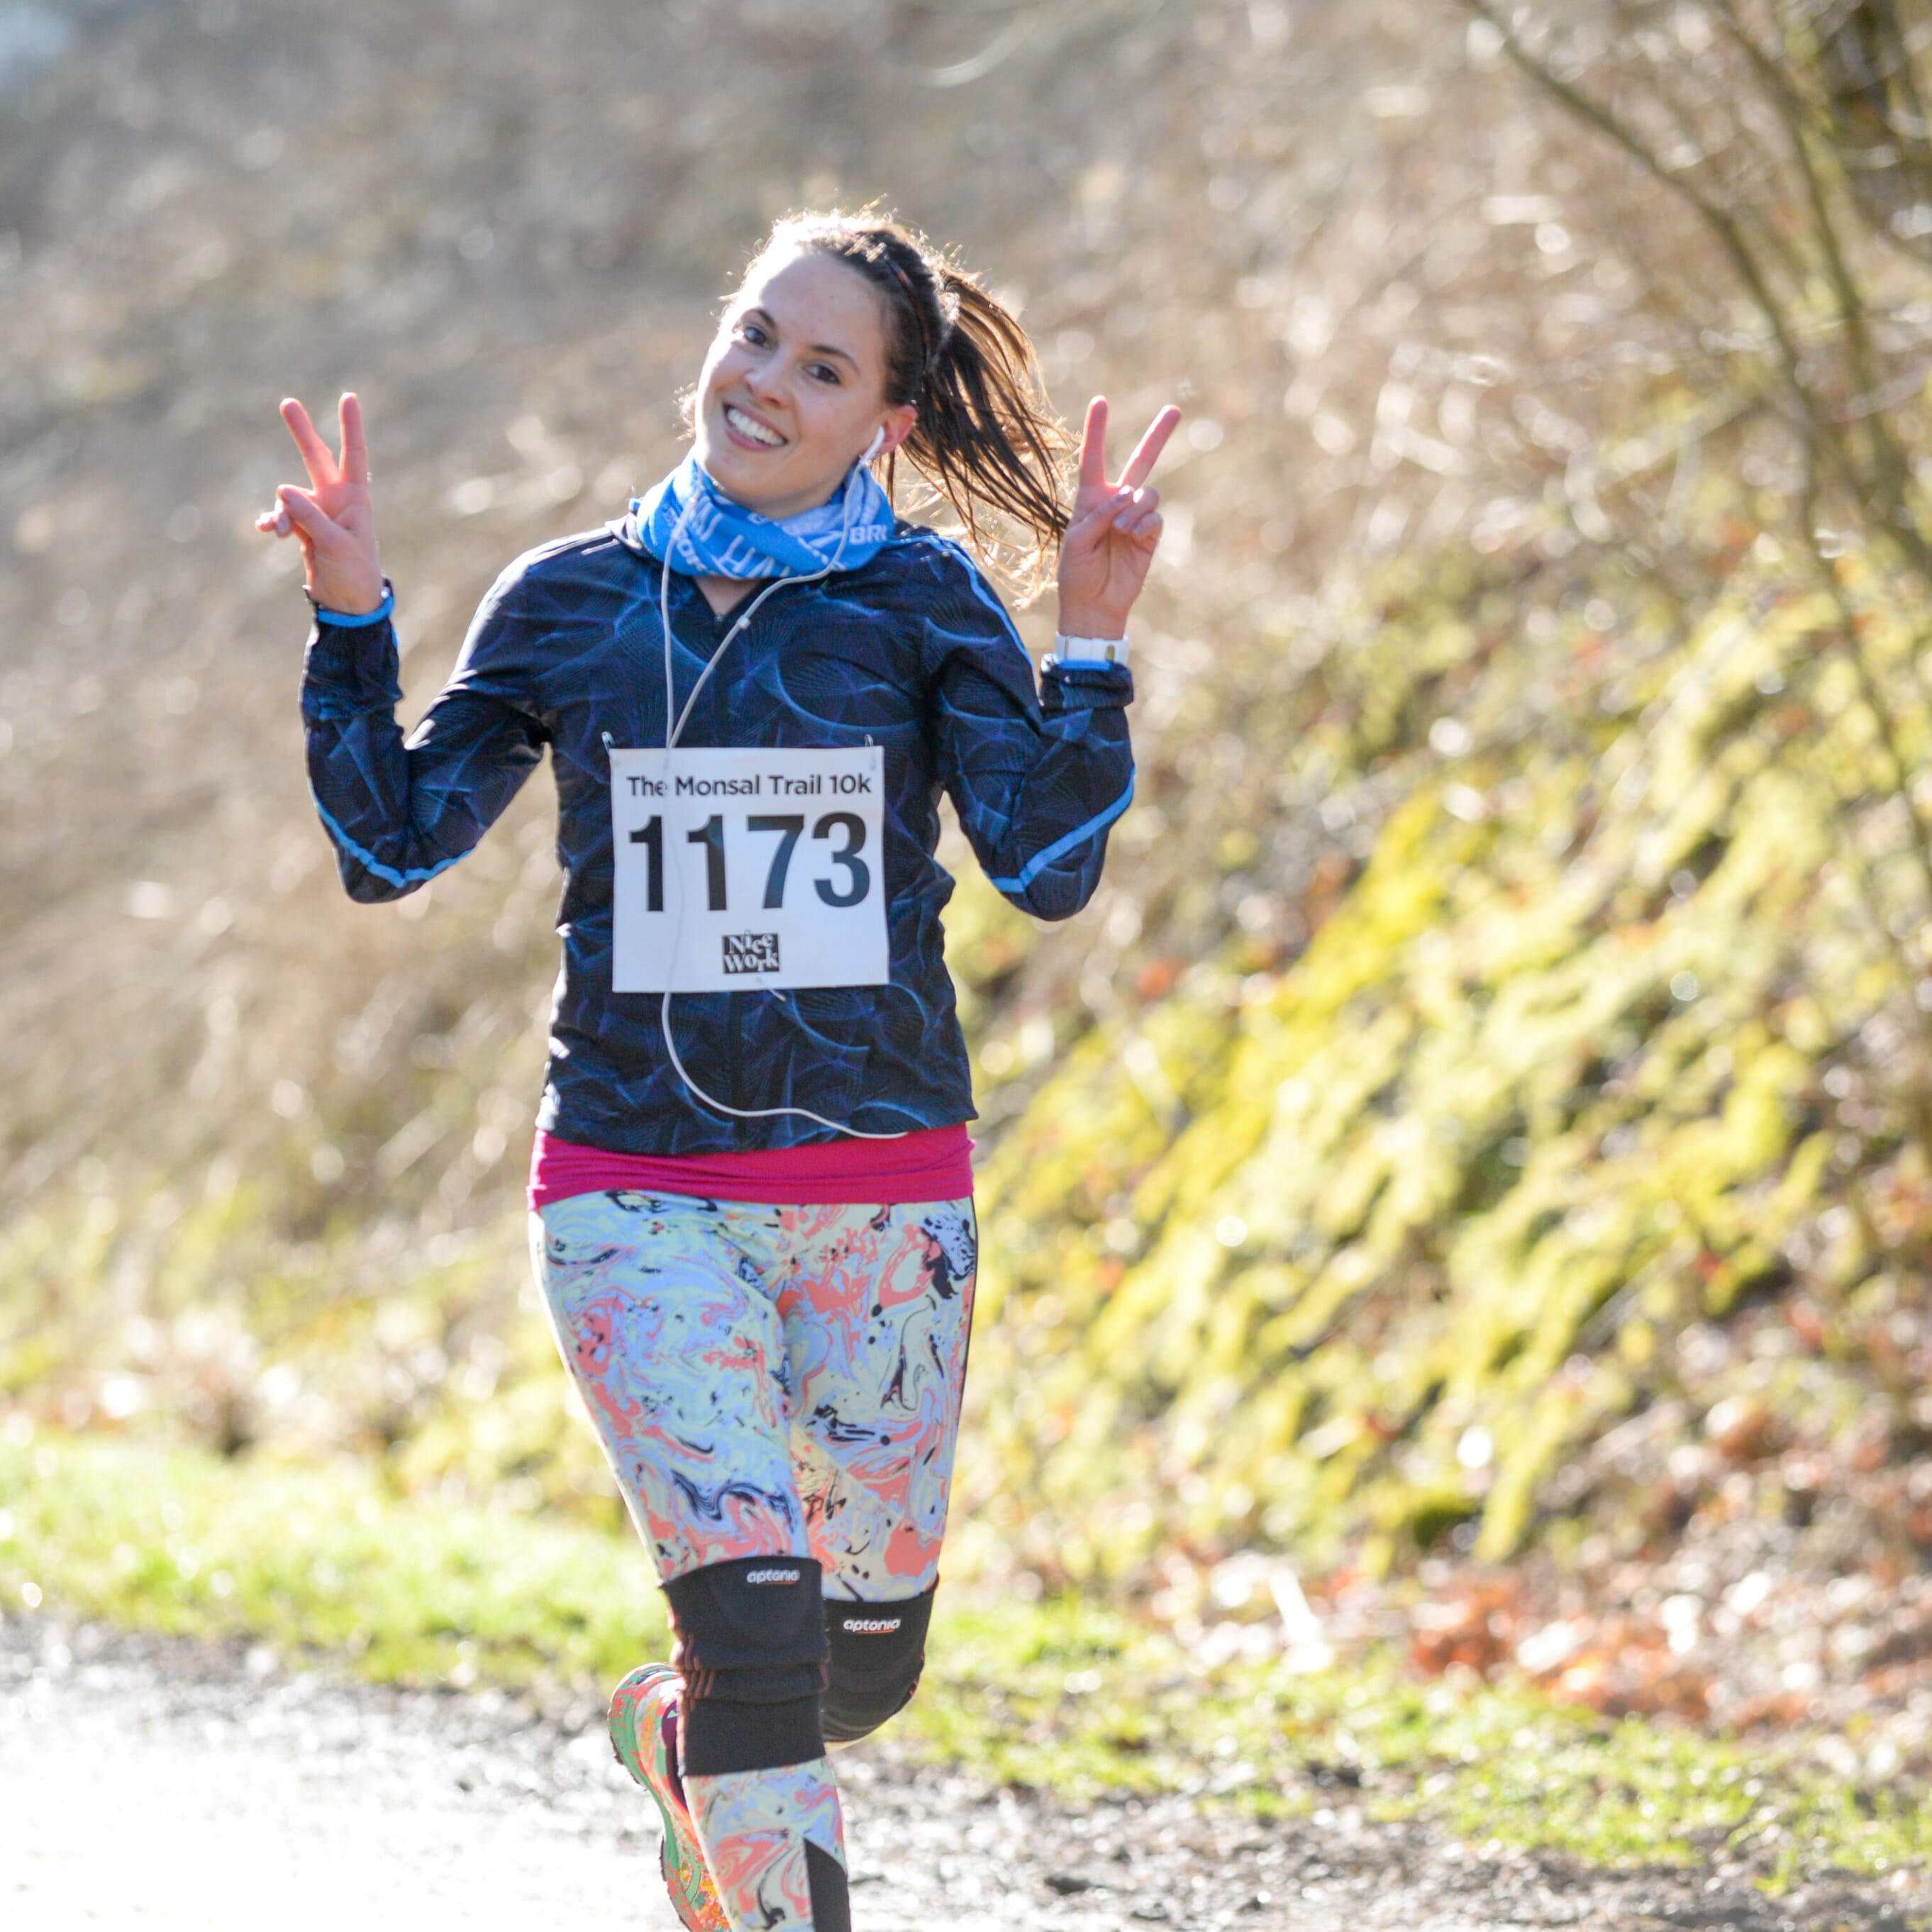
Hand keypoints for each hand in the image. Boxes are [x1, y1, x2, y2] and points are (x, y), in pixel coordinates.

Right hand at [256, 393, 384, 614]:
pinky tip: (270, 532)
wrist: (348, 602)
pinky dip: (275, 522)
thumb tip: (282, 489)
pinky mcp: (304, 527)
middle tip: (287, 402)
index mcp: (355, 498)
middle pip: (316, 458)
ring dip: (282, 513)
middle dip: (301, 432)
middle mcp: (336, 499)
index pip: (353, 455)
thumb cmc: (354, 572)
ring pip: (290, 496)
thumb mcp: (334, 545)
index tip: (348, 397)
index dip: (350, 426)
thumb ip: (311, 517)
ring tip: (282, 533)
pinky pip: (282, 516)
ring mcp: (318, 511)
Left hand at [1055, 396, 1181, 639]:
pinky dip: (1142, 524)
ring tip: (1120, 532)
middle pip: (1141, 461)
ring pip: (1148, 492)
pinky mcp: (1150, 534)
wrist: (1094, 605)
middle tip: (1175, 410)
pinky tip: (1130, 538)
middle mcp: (1116, 502)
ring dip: (1133, 508)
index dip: (1097, 430)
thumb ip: (1100, 513)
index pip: (1094, 458)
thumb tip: (1129, 494)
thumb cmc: (1076, 573)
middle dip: (1158, 436)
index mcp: (1090, 498)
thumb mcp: (1077, 540)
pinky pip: (1155, 516)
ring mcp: (1136, 517)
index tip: (1101, 401)